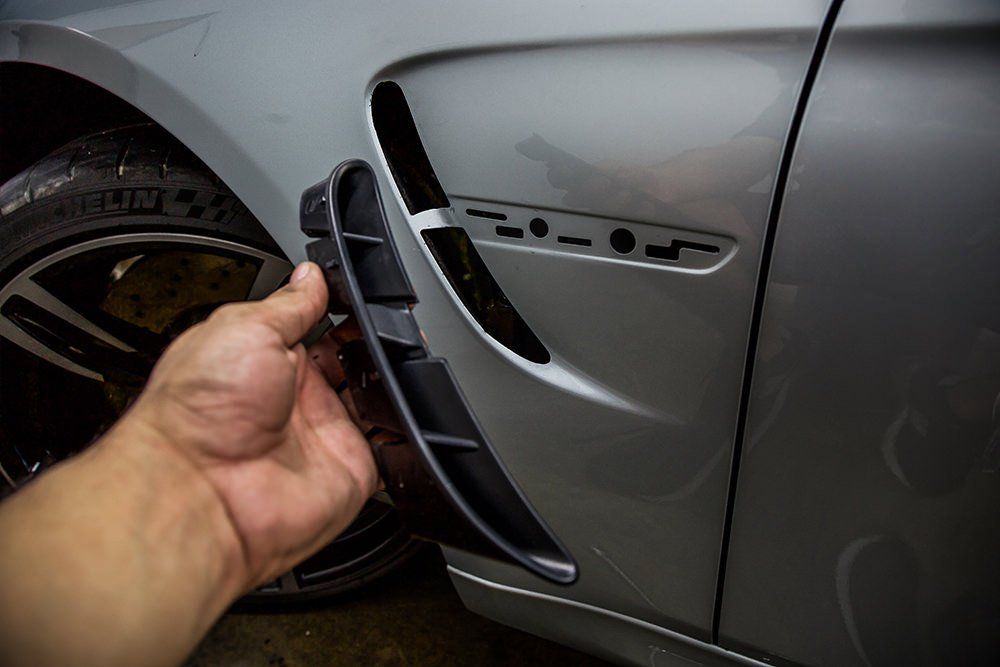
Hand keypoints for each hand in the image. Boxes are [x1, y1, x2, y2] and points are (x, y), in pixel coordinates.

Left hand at [127, 261, 377, 588]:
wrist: (201, 493)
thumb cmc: (198, 413)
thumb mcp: (243, 327)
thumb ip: (289, 303)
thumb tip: (311, 276)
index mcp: (267, 359)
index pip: (319, 327)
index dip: (344, 311)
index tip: (367, 296)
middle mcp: (297, 398)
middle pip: (354, 362)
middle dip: (374, 344)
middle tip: (387, 328)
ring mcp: (326, 434)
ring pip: (379, 400)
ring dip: (393, 381)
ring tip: (399, 360)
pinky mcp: (353, 470)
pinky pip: (393, 449)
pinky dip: (407, 432)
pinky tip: (407, 408)